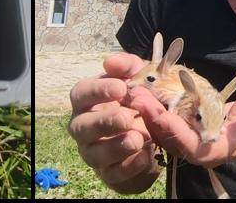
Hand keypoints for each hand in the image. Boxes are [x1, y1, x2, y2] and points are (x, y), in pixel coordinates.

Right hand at [67, 53, 160, 192]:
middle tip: (128, 117)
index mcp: (87, 102)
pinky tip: (146, 156)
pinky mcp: (109, 174)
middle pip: (81, 126)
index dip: (98, 91)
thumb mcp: (138, 79)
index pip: (81, 94)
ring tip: (138, 139)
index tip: (121, 88)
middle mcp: (84, 128)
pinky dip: (129, 167)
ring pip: (93, 154)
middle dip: (104, 122)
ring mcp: (93, 153)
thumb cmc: (138, 102)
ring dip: (115, 146)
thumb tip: (110, 62)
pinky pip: (113, 174)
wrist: (154, 137)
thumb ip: (127, 66)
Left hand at [129, 86, 235, 168]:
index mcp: (218, 149)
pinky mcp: (177, 131)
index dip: (176, 132)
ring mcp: (185, 141)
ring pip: (159, 131)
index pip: (192, 147)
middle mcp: (197, 150)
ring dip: (145, 111)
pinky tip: (136, 89)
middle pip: (169, 139)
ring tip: (132, 90)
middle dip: (152, 118)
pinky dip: (147, 107)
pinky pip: (158, 122)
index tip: (162, 115)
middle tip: (137, 97)